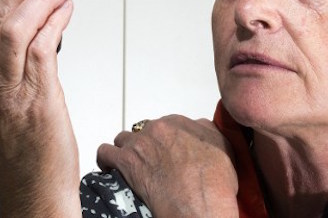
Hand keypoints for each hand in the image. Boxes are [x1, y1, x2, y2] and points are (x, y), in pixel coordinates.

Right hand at [0, 0, 79, 217]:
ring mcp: (8, 90)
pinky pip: (43, 47)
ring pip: (17, 25)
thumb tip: (35, 12)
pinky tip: (68, 9)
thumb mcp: (0, 96)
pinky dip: (57, 20)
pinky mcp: (38, 98)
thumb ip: (8, 56)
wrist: (33, 190)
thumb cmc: (21, 145)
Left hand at [97, 115, 238, 216]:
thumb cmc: (213, 183)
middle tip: (154, 163)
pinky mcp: (125, 161)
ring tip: (133, 165)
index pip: (166, 125)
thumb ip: (206, 129)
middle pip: (144, 131)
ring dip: (127, 151)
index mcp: (179, 123)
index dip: (165, 141)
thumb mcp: (222, 145)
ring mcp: (139, 144)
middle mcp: (157, 128)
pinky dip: (106, 159)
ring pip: (123, 139)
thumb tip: (198, 125)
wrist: (199, 204)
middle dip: (147, 146)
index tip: (167, 152)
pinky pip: (105, 152)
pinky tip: (111, 167)